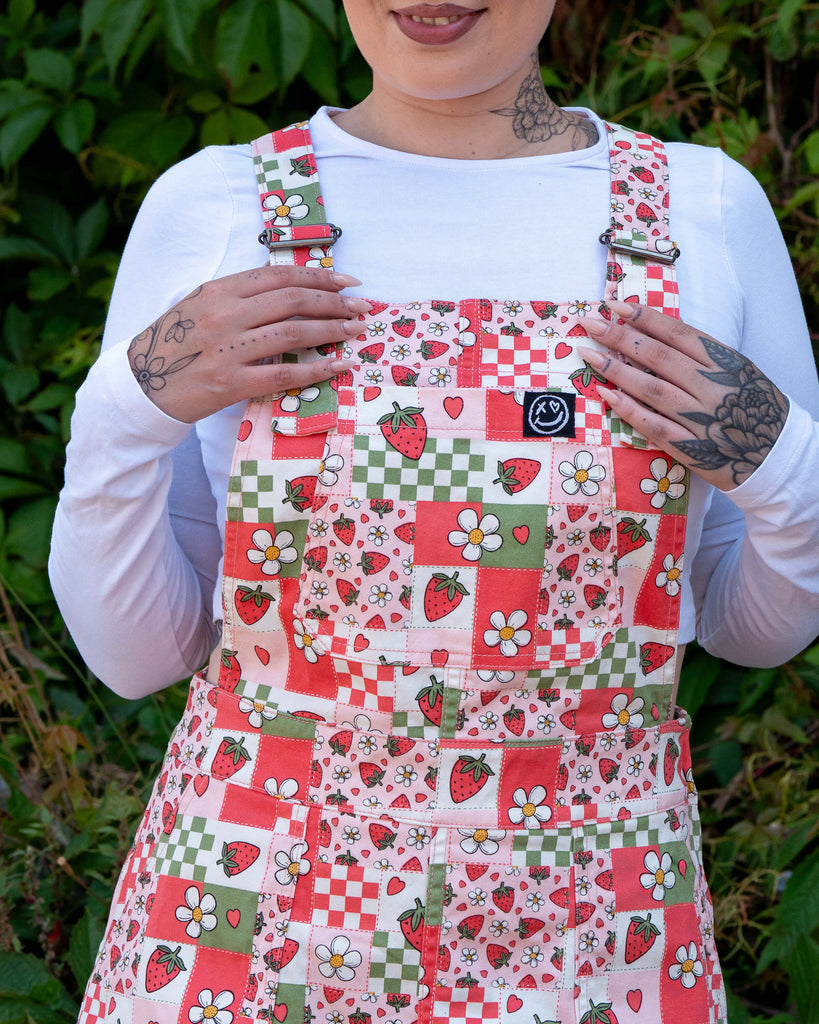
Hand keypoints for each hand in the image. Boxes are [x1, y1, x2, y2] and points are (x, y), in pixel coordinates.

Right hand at [127, 265, 365, 422]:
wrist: (142, 385)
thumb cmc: (176, 344)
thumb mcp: (201, 306)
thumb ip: (241, 297)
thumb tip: (290, 289)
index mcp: (219, 290)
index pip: (280, 275)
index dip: (320, 276)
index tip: (349, 282)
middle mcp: (225, 314)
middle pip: (293, 300)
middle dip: (335, 302)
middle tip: (362, 309)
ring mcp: (227, 349)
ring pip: (293, 332)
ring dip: (331, 330)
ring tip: (356, 332)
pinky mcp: (230, 383)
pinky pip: (282, 374)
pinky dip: (315, 369)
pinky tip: (337, 365)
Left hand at [580, 301, 788, 490]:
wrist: (777, 456)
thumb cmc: (754, 406)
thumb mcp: (739, 369)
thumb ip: (703, 353)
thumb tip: (657, 330)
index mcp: (725, 362)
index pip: (678, 333)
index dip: (644, 317)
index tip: (614, 305)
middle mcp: (712, 386)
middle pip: (659, 357)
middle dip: (620, 337)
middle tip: (591, 324)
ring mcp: (699, 418)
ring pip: (651, 388)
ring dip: (616, 369)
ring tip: (589, 354)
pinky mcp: (689, 447)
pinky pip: (652, 425)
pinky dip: (627, 409)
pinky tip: (604, 393)